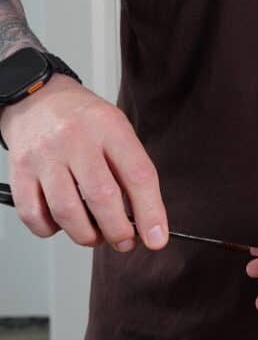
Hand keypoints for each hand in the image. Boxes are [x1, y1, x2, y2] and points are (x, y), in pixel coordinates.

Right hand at [1, 75, 168, 252]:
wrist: (37, 98)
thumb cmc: (83, 119)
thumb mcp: (117, 129)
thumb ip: (131, 170)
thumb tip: (145, 220)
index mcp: (109, 127)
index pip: (138, 175)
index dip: (150, 212)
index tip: (156, 238)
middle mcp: (75, 139)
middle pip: (102, 197)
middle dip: (117, 231)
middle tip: (124, 241)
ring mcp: (45, 156)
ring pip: (67, 212)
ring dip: (86, 235)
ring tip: (95, 235)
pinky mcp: (20, 171)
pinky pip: (34, 215)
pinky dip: (51, 229)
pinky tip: (63, 222)